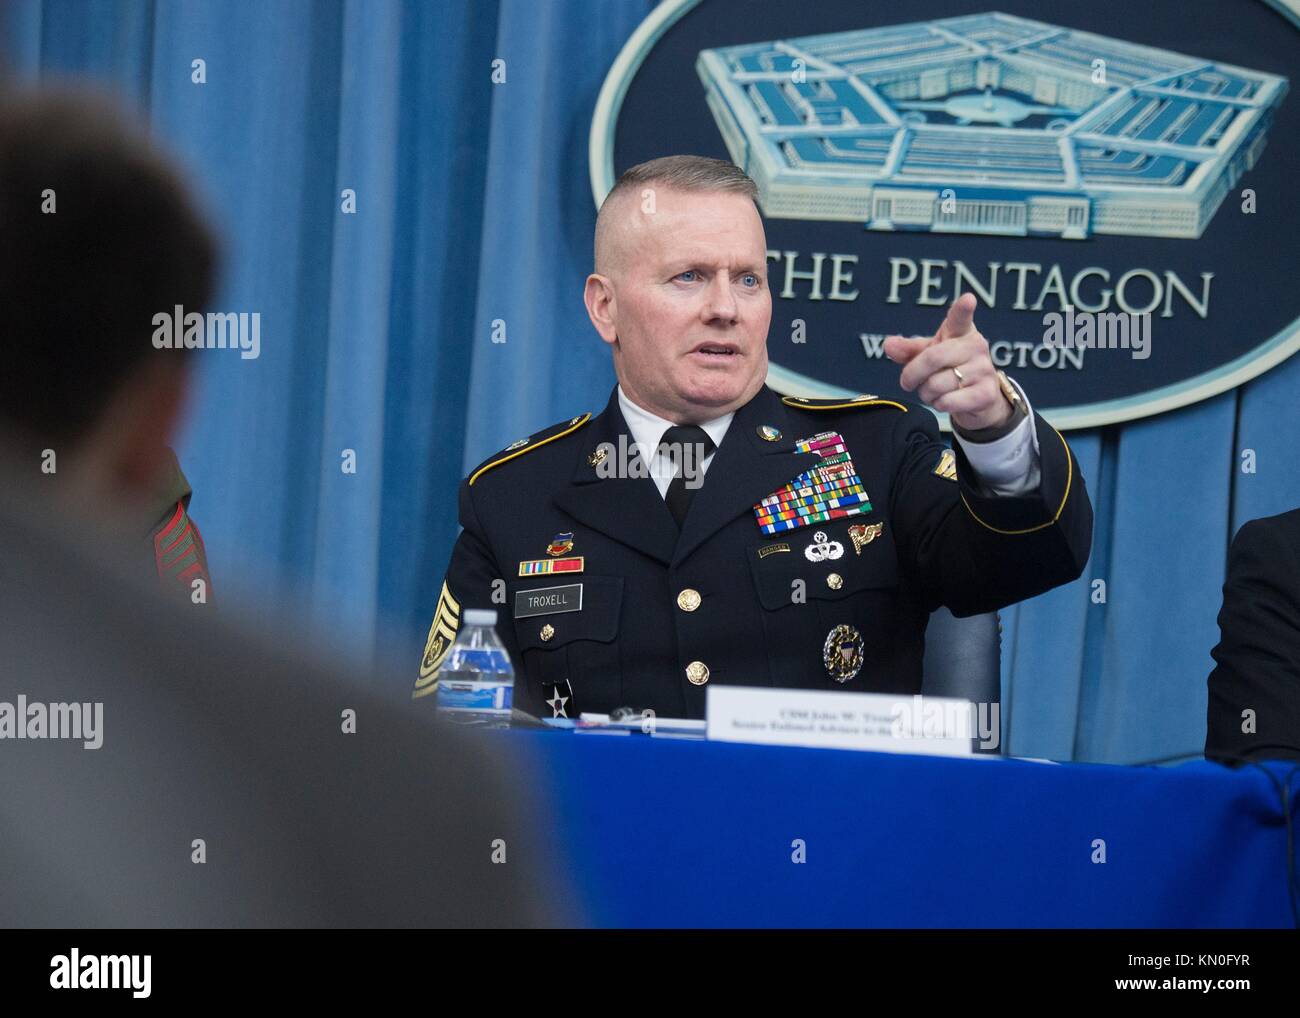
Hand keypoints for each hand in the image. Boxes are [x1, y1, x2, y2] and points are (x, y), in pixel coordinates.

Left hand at [882, 293, 1011, 432]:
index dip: (963, 309)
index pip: (960, 318)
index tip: (968, 299)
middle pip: (932, 358)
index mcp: (961, 331)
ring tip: (934, 391)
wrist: (978, 398)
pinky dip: (938, 405)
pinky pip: (947, 402)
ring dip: (926, 394)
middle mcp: (976, 346)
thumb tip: (888, 344)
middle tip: (908, 382)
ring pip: (936, 385)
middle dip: (912, 374)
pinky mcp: (986, 393)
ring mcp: (984, 369)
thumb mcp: (927, 355)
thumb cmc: (949, 369)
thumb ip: (908, 349)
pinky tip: (946, 401)